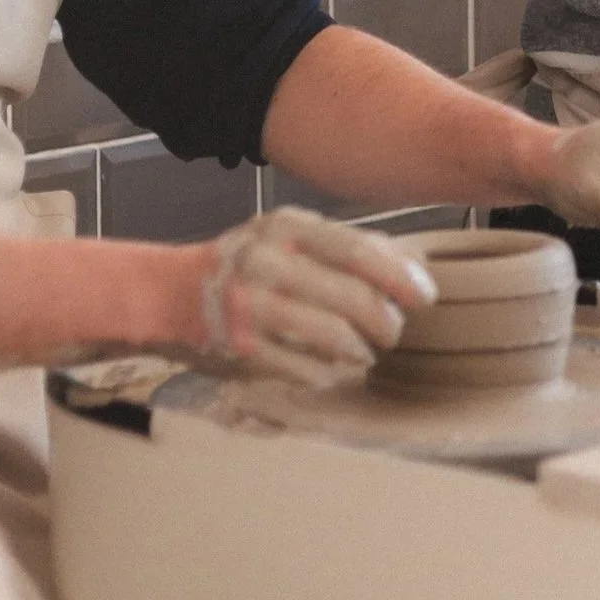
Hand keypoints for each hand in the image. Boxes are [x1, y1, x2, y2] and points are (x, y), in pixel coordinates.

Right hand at [188, 208, 438, 388]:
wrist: (173, 290)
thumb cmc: (250, 260)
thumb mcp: (292, 235)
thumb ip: (345, 244)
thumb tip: (411, 266)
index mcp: (288, 226)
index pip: (359, 250)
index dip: (400, 276)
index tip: (425, 297)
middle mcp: (268, 260)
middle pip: (350, 296)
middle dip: (385, 321)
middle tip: (394, 332)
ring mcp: (251, 304)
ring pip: (330, 334)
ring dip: (360, 350)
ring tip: (366, 352)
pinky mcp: (240, 344)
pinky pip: (300, 366)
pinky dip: (325, 372)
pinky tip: (332, 370)